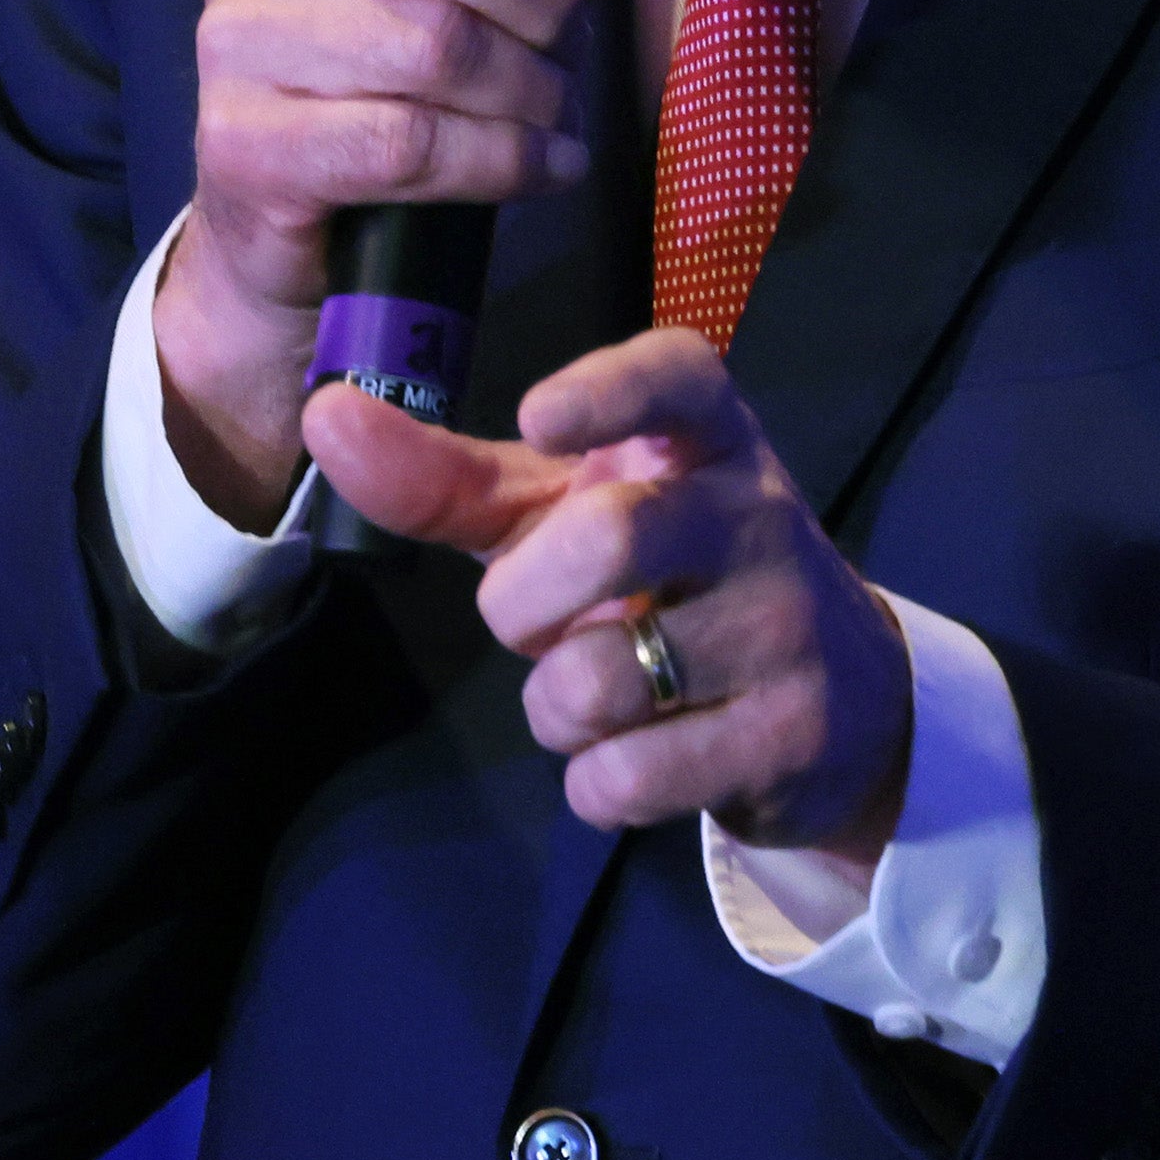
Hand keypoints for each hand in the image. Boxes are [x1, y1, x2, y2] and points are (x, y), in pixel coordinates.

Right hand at [157, 0, 653, 529]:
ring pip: (433, 47)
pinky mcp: (240, 142)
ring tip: (558, 111)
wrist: (286, 209)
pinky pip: (407, 144)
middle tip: (569, 50)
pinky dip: (501, 160)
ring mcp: (232, 38)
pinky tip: (543, 166)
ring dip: (531, 91)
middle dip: (542, 2)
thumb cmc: (393, 68)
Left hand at [305, 330, 913, 875]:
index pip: (677, 376)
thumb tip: (323, 416)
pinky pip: (629, 777)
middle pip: (608, 541)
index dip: (607, 390)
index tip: (538, 415)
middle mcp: (758, 514)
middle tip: (536, 623)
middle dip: (522, 606)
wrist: (835, 700)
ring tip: (599, 690)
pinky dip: (597, 783)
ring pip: (601, 681)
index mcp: (706, 438)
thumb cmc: (663, 578)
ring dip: (557, 708)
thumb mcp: (564, 515)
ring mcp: (787, 625)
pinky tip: (640, 752)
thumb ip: (444, 478)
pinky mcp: (793, 733)